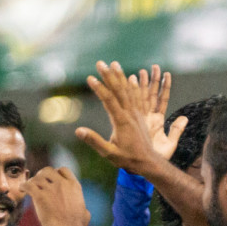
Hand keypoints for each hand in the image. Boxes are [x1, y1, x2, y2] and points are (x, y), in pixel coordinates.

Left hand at [25, 167, 91, 225]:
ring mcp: (51, 189)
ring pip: (37, 177)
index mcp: (74, 186)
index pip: (63, 170)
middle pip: (48, 170)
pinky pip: (28, 185)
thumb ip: (83, 208)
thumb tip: (85, 212)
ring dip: (32, 181)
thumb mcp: (85, 214)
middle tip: (38, 183)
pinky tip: (22, 190)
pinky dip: (24, 186)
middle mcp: (62, 184)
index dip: (56, 173)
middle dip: (42, 175)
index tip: (51, 179)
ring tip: (28, 187)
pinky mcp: (40, 196)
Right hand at [78, 61, 178, 175]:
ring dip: (120, 76)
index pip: (109, 100)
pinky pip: (137, 97)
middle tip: (100, 63)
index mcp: (122, 122)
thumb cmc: (127, 160)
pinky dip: (133, 86)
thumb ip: (94, 141)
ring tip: (114, 64)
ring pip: (128, 91)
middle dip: (109, 76)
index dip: (99, 88)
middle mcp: (130, 114)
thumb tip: (78, 131)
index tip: (90, 78)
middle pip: (119, 90)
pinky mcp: (140, 116)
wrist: (148, 162)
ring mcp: (137, 114)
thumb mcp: (109, 153)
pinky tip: (131, 78)